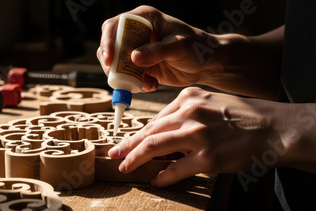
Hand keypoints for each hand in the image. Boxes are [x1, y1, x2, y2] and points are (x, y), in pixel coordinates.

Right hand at [97, 5, 219, 91]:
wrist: (207, 65)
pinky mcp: (141, 67)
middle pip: (110, 46)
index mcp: (144, 19)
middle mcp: (137, 33)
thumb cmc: (197, 47)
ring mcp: (137, 51)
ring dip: (124, 77)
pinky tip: (151, 86)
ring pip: (116, 64)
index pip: (115, 26)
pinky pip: (128, 77)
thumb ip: (157, 51)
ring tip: (144, 84)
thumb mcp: (179, 47)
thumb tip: (133, 57)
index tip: (109, 59)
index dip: (108, 41)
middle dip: (112, 65)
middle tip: (119, 78)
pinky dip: (135, 85)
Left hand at [108, 87, 289, 186]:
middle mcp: (190, 113)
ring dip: (135, 159)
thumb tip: (164, 134)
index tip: (126, 141)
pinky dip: (163, 176)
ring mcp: (198, 135)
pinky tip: (155, 181)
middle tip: (113, 154)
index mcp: (189, 97)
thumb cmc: (244, 117)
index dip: (137, 132)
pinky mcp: (208, 157)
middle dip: (127, 145)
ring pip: (155, 146)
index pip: (156, 118)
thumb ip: (187, 114)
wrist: (275, 127)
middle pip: (149, 131)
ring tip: (124, 167)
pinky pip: (177, 169)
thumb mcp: (212, 103)